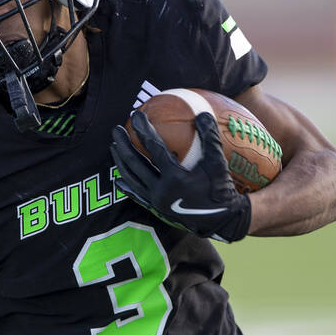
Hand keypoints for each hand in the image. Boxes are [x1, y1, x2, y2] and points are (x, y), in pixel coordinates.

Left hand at [110, 111, 250, 241]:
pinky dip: (126, 186)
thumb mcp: (218, 164)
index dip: (144, 131)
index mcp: (175, 178)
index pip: (154, 149)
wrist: (222, 221)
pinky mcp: (155, 209)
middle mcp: (161, 191)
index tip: (137, 116)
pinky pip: (136, 195)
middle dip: (123, 145)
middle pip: (135, 164)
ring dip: (120, 162)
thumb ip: (210, 139)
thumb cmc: (221, 190)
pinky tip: (118, 179)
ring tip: (114, 147)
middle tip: (116, 129)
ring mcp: (155, 201)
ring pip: (131, 178)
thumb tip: (202, 113)